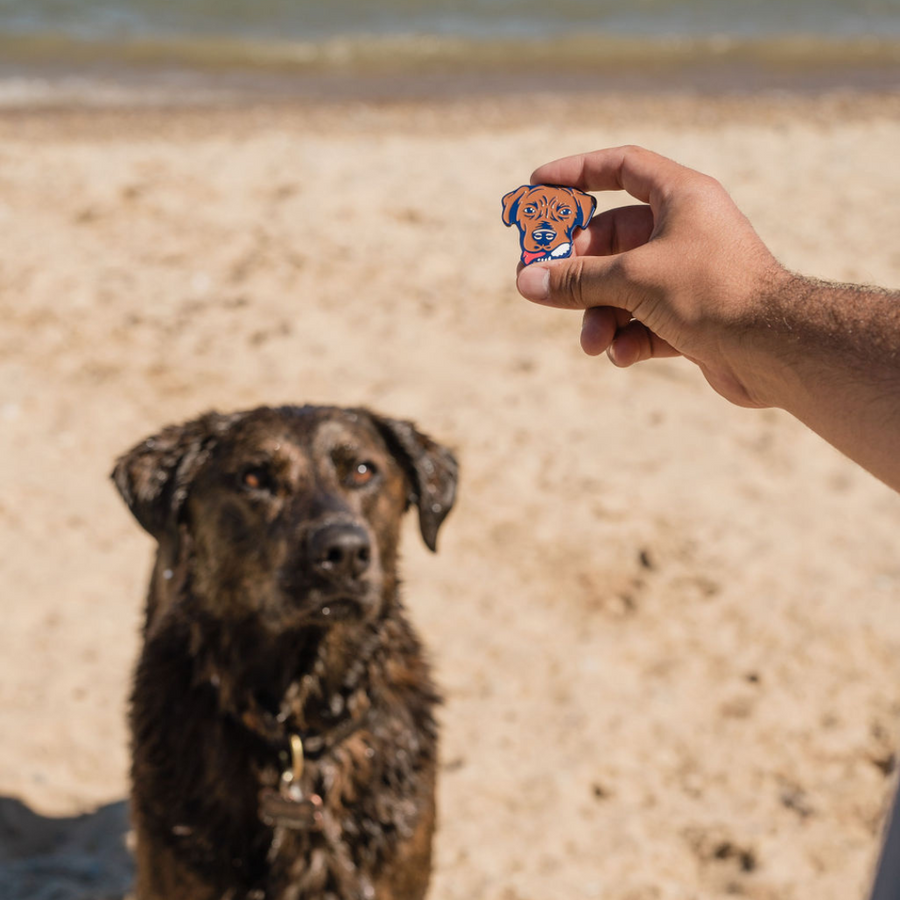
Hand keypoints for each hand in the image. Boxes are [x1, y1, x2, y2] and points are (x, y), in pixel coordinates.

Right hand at [515, 145, 791, 407]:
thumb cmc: (710, 293)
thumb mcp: (633, 279)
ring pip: (623, 287)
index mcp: (680, 197)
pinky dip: (627, 337)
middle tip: (544, 287)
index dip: (577, 172)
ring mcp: (686, 275)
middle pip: (610, 239)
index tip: (537, 185)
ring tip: (592, 342)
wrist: (776, 349)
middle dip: (578, 270)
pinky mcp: (691, 317)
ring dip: (599, 315)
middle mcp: (684, 230)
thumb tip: (525, 281)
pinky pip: (643, 320)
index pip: (621, 168)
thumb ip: (575, 279)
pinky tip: (620, 354)